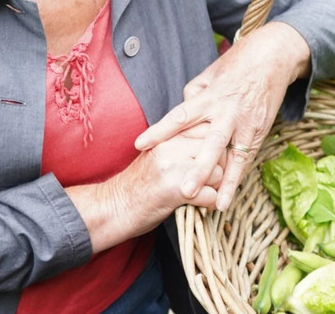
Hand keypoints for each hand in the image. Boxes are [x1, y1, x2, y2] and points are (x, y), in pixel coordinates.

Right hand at [68, 123, 225, 252]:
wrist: (114, 207)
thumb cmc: (137, 183)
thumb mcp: (157, 154)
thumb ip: (179, 144)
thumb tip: (207, 142)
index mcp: (168, 136)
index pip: (206, 128)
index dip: (215, 145)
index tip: (214, 158)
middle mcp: (173, 146)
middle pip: (217, 148)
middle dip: (221, 164)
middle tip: (215, 178)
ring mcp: (175, 167)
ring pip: (218, 172)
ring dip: (216, 186)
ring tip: (207, 193)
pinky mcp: (177, 190)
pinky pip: (211, 195)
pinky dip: (212, 203)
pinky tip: (206, 206)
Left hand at [134, 22, 310, 209]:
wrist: (272, 56)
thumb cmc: (237, 64)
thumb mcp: (209, 74)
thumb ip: (194, 95)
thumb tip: (182, 113)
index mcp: (209, 97)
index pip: (180, 116)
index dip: (160, 131)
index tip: (139, 145)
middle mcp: (226, 113)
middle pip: (209, 144)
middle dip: (197, 169)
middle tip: (183, 190)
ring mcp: (245, 123)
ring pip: (232, 157)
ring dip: (222, 182)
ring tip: (213, 204)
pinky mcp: (259, 131)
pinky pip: (246, 158)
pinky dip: (237, 179)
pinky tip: (228, 199)